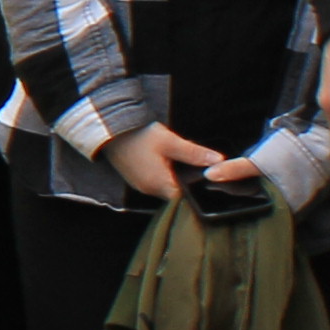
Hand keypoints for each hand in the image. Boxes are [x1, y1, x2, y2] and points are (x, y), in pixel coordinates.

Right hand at [100, 123, 236, 203]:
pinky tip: (169, 164)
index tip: (209, 182)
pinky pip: (155, 183)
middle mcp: (149, 190)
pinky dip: (165, 176)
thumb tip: (219, 160)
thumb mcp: (170, 142)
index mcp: (159, 183)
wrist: (110, 131)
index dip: (197, 192)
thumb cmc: (140, 136)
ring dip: (176, 180)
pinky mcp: (136, 179)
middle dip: (188, 184)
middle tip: (201, 171)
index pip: (185, 199)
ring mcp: (141, 186)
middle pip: (176, 194)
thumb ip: (194, 153)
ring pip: (166, 188)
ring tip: (187, 166)